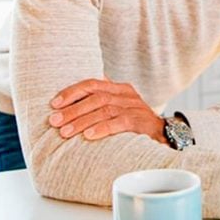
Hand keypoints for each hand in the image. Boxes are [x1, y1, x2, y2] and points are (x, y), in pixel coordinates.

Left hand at [48, 78, 167, 143]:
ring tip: (65, 132)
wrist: (165, 135)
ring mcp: (134, 108)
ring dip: (82, 121)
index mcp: (119, 88)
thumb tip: (71, 101)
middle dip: (73, 109)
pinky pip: (120, 122)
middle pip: (96, 97)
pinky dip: (102, 128)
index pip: (92, 84)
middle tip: (54, 121)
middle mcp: (127, 95)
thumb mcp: (119, 107)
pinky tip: (89, 136)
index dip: (72, 92)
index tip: (54, 104)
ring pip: (104, 109)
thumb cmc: (135, 122)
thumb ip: (101, 101)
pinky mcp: (141, 122)